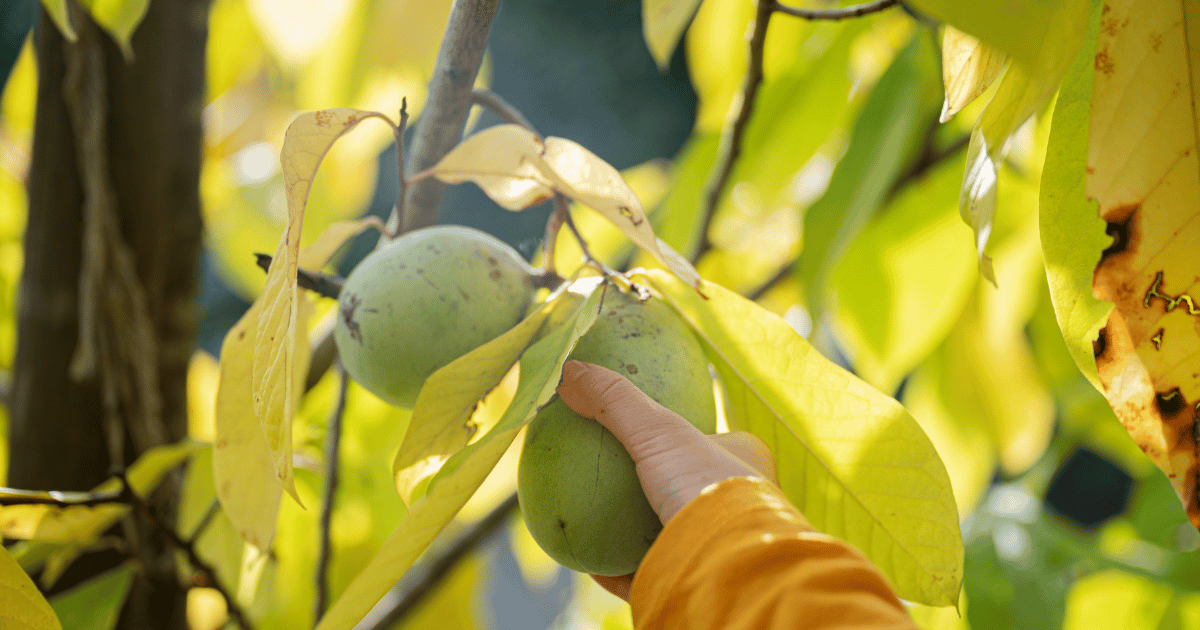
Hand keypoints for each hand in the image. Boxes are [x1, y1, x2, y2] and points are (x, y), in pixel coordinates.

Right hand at [556, 360, 777, 599]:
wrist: (726, 567)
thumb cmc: (706, 487)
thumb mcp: (659, 430)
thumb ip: (615, 400)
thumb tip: (568, 369)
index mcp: (747, 467)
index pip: (713, 442)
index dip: (680, 435)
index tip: (643, 432)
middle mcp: (739, 507)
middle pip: (688, 488)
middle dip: (655, 483)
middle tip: (614, 477)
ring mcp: (715, 546)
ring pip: (672, 532)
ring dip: (636, 527)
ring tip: (595, 517)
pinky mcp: (690, 580)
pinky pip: (648, 572)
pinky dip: (617, 568)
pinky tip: (588, 563)